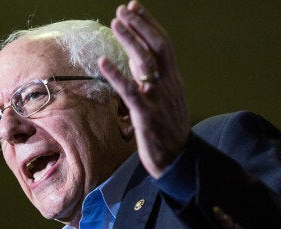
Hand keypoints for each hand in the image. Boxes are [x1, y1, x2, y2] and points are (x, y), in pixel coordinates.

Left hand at [99, 0, 189, 177]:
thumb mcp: (163, 100)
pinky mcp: (146, 116)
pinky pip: (130, 92)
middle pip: (158, 47)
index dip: (148, 24)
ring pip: (147, 63)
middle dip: (141, 25)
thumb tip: (133, 57)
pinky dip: (116, 75)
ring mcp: (159, 100)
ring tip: (116, 22)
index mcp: (173, 80)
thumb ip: (150, 79)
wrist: (178, 161)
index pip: (164, 45)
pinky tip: (102, 62)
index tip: (134, 7)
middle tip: (123, 9)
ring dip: (130, 41)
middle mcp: (169, 85)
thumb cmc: (166, 130)